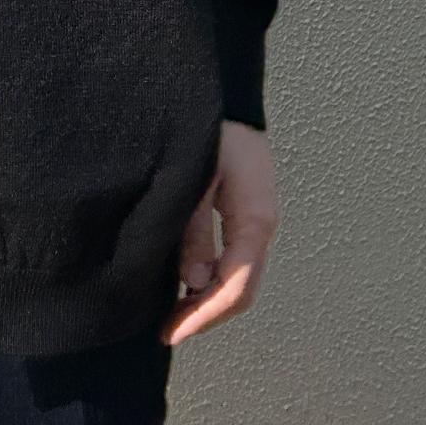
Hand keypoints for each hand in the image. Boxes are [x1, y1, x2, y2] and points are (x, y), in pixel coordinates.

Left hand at [160, 120, 279, 344]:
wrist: (214, 92)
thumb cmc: (202, 126)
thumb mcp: (192, 177)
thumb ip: (193, 228)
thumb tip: (194, 279)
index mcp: (255, 217)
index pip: (236, 286)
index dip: (203, 316)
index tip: (171, 332)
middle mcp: (261, 223)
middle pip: (239, 288)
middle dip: (203, 313)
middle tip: (164, 329)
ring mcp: (255, 219)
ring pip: (234, 275)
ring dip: (203, 297)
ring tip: (166, 311)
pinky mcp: (242, 211)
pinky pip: (228, 254)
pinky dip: (205, 274)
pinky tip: (178, 279)